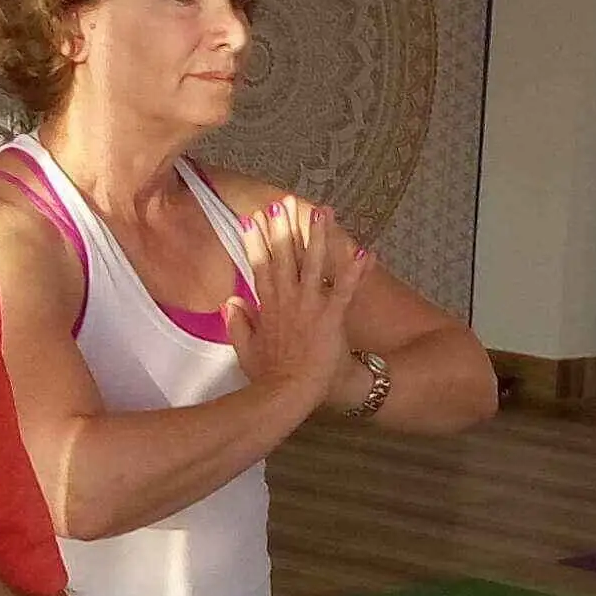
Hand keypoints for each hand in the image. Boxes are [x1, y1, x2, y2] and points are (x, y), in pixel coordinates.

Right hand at [224, 196, 369, 405]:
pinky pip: (344, 289)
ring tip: (324, 211)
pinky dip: (355, 270)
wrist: (289, 394)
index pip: (260, 266)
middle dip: (284, 227)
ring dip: (319, 236)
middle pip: (284, 257)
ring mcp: (308, 306)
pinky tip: (365, 252)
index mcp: (267, 307)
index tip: (253, 219)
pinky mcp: (330, 317)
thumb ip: (237, 323)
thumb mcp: (245, 350)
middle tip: (283, 201)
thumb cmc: (270, 377)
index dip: (257, 241)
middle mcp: (286, 300)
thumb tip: (229, 301)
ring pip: (314, 263)